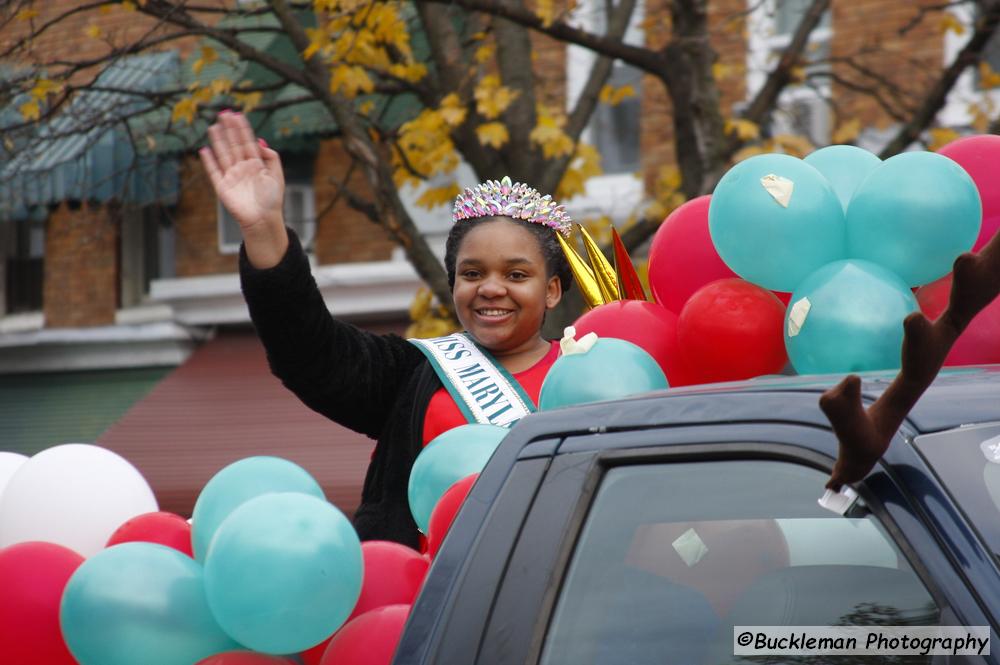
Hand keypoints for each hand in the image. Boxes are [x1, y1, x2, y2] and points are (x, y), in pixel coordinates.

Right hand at [199, 111, 284, 232]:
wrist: (263, 219)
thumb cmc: (272, 200)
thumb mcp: (277, 176)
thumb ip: (272, 158)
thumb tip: (261, 142)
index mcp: (256, 165)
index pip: (247, 142)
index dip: (242, 129)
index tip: (237, 114)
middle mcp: (242, 168)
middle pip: (234, 145)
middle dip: (229, 130)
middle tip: (224, 113)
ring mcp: (232, 177)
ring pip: (223, 154)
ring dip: (218, 141)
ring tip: (214, 126)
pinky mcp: (223, 187)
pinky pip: (214, 172)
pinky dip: (209, 162)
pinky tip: (204, 150)